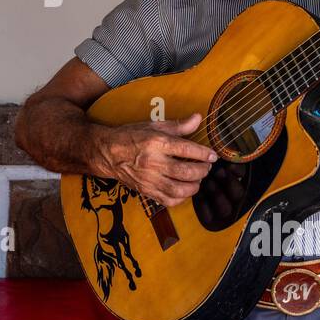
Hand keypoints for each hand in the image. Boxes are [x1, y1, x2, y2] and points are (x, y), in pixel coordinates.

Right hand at [95, 114, 217, 206]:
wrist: (107, 153)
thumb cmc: (131, 137)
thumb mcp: (154, 126)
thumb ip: (178, 125)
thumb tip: (198, 118)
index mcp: (156, 143)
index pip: (187, 149)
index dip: (204, 153)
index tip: (212, 155)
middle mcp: (153, 162)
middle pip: (186, 172)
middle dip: (202, 170)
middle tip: (206, 166)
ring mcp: (149, 179)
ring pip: (180, 189)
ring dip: (194, 185)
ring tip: (197, 178)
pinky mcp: (146, 191)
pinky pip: (169, 200)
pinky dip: (181, 198)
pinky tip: (184, 189)